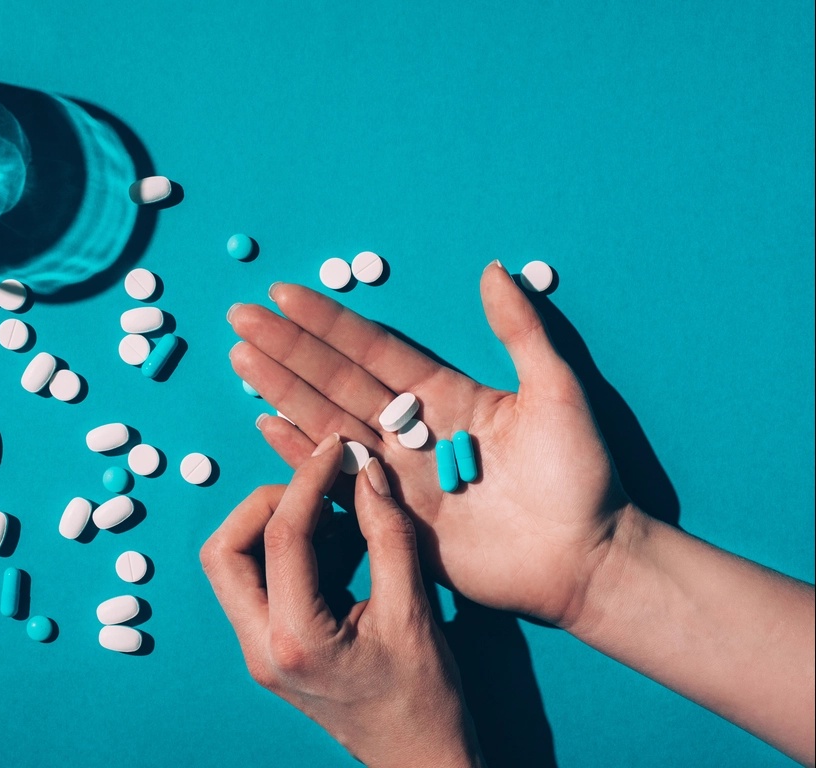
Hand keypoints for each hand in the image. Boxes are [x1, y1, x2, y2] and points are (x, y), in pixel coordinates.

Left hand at [201, 437, 482, 766]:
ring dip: (272, 526)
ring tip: (334, 516)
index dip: (308, 480)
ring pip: (232, 566)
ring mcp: (258, 651)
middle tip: (318, 487)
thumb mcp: (414, 615)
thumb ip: (389, 537)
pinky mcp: (269, 649)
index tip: (336, 450)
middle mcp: (260, 647)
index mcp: (294, 640)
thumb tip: (367, 473)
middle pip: (224, 550)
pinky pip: (257, 583)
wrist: (420, 764)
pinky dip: (286, 551)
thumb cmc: (425, 702)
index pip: (282, 535)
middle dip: (266, 504)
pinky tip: (337, 544)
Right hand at [227, 261, 628, 628]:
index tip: (285, 293)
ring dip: (282, 389)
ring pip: (325, 421)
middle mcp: (411, 429)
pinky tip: (264, 423)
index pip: (373, 349)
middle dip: (288, 347)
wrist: (586, 558)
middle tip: (241, 316)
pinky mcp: (388, 516)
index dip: (329, 321)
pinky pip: (332, 480)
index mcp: (444, 395)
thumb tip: (493, 270)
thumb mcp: (557, 391)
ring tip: (241, 356)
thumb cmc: (581, 475)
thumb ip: (522, 332)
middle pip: (336, 379)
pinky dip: (297, 453)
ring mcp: (395, 473)